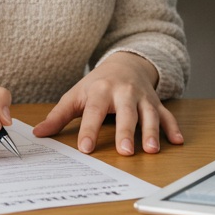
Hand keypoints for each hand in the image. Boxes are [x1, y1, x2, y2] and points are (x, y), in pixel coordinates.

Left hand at [32, 52, 182, 155]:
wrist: (125, 63)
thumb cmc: (97, 84)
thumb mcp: (76, 95)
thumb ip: (58, 115)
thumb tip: (38, 134)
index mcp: (100, 91)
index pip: (94, 112)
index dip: (89, 130)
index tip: (85, 148)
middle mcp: (124, 93)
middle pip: (125, 113)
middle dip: (126, 131)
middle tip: (125, 151)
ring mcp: (142, 98)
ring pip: (149, 114)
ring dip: (152, 131)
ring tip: (151, 149)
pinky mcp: (156, 103)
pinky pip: (167, 115)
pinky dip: (173, 128)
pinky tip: (177, 141)